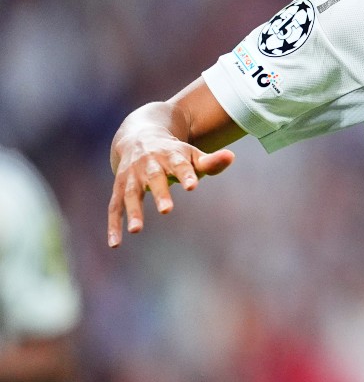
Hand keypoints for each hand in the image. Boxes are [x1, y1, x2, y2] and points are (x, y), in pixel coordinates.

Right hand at [108, 131, 233, 247]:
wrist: (140, 137)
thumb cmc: (174, 152)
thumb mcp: (191, 154)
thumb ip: (211, 161)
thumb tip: (231, 157)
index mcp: (170, 155)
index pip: (179, 164)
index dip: (186, 174)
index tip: (193, 186)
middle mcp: (148, 164)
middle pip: (154, 178)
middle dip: (160, 193)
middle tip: (167, 210)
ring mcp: (132, 176)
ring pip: (131, 193)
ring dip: (133, 211)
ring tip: (136, 230)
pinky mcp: (119, 188)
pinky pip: (114, 207)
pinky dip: (113, 224)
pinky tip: (115, 243)